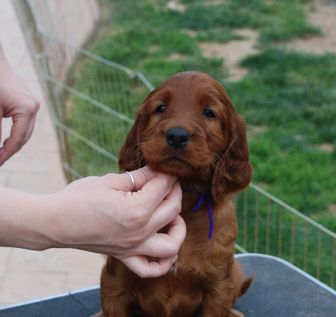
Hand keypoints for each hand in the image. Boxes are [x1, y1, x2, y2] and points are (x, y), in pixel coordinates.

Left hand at [0, 50, 39, 164]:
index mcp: (27, 108)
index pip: (18, 138)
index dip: (6, 153)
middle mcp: (34, 107)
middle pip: (25, 137)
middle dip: (11, 150)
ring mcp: (34, 105)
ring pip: (26, 131)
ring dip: (14, 143)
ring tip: (2, 154)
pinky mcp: (29, 103)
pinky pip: (25, 124)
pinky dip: (16, 134)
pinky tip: (6, 141)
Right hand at [49, 167, 185, 277]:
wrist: (56, 222)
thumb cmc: (79, 198)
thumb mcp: (110, 181)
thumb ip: (138, 177)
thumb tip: (157, 170)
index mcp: (137, 209)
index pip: (164, 187)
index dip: (167, 173)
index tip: (164, 167)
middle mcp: (140, 232)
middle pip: (173, 209)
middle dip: (175, 190)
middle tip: (167, 181)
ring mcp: (133, 248)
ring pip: (172, 245)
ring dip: (178, 228)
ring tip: (172, 215)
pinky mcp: (125, 256)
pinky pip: (151, 269)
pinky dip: (164, 262)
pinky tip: (166, 249)